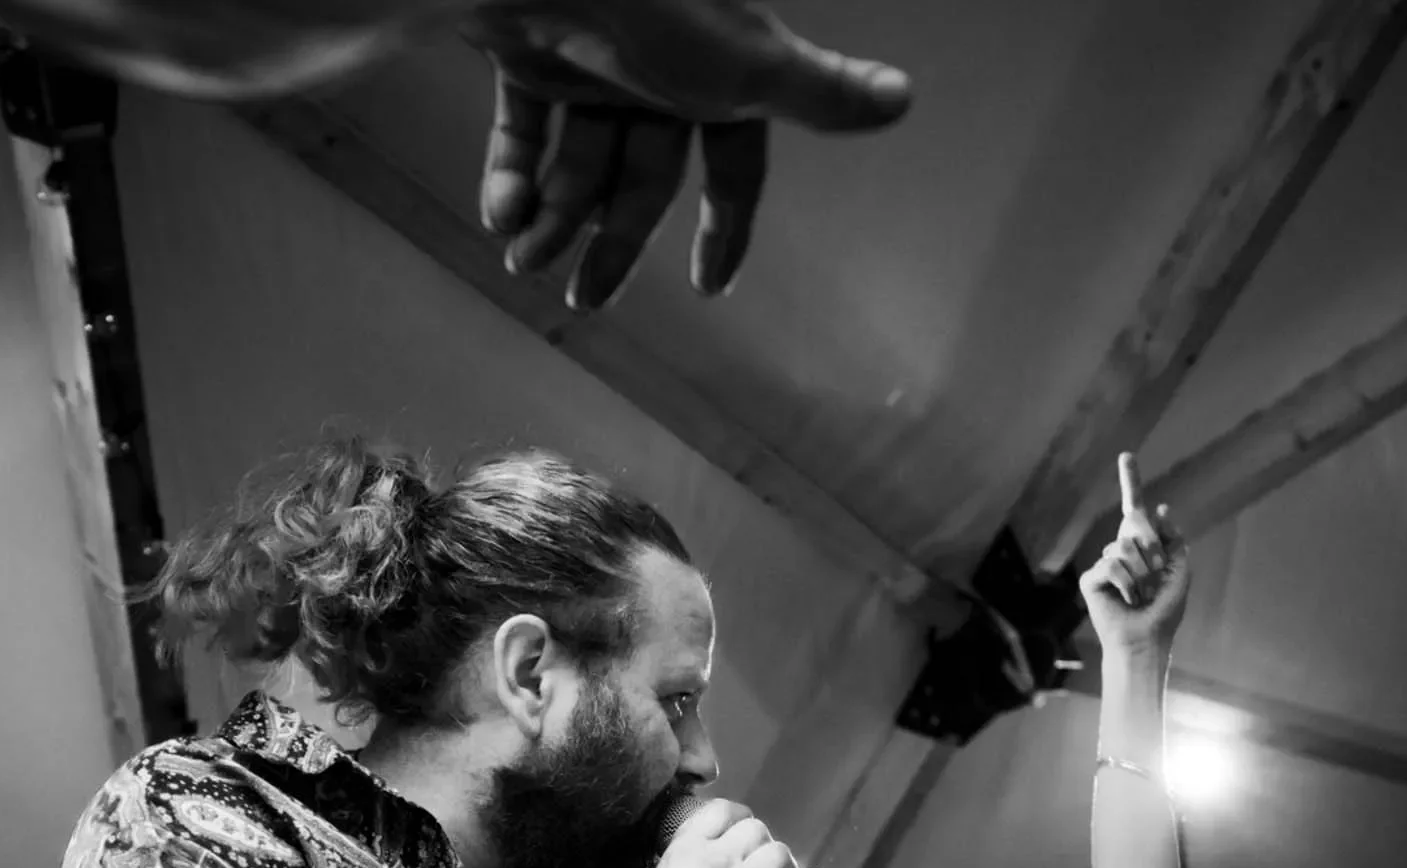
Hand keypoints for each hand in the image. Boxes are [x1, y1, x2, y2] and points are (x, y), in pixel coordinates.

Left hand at [466, 0, 912, 308]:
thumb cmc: (661, 4)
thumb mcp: (751, 62)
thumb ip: (821, 93)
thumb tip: (904, 100)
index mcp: (717, 78)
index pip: (732, 167)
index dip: (725, 228)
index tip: (708, 287)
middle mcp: (655, 75)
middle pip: (640, 179)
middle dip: (612, 242)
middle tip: (586, 299)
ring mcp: (588, 64)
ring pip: (576, 163)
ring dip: (553, 220)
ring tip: (526, 262)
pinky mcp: (526, 53)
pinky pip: (520, 133)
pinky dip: (509, 177)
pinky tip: (502, 217)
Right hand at [1078, 452, 1190, 658]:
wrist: (1147, 639)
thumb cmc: (1165, 609)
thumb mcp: (1179, 569)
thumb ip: (1171, 539)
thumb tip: (1160, 507)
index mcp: (1143, 545)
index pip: (1135, 508)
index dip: (1131, 481)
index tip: (1126, 455)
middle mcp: (1121, 550)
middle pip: (1135, 524)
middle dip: (1152, 549)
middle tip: (1156, 578)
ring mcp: (1104, 563)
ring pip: (1123, 546)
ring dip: (1142, 574)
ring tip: (1142, 595)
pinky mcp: (1091, 579)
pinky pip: (1110, 565)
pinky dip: (1126, 583)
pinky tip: (1127, 600)